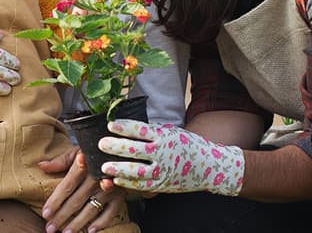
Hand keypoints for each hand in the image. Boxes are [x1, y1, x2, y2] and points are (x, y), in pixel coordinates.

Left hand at [39, 148, 123, 232]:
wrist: (121, 151)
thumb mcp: (78, 151)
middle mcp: (96, 178)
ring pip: (91, 209)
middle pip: (76, 201)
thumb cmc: (95, 151)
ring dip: (78, 223)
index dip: (55, 201)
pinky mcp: (120, 195)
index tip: (45, 214)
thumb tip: (41, 166)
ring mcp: (109, 188)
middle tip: (50, 228)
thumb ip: (61, 161)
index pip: (66, 187)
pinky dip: (101, 222)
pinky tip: (90, 231)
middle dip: (62, 216)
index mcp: (83, 166)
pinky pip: (110, 212)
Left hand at [97, 119, 245, 195]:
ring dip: (119, 169)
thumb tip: (128, 127)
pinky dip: (129, 183)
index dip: (124, 127)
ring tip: (104, 167)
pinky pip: (143, 185)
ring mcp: (163, 170)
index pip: (140, 130)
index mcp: (165, 136)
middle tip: (101, 144)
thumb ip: (153, 132)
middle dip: (116, 147)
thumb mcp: (173, 133)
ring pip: (136, 171)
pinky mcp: (163, 184)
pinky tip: (117, 180)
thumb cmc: (188, 145)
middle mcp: (163, 153)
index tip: (110, 125)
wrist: (210, 167)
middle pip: (135, 150)